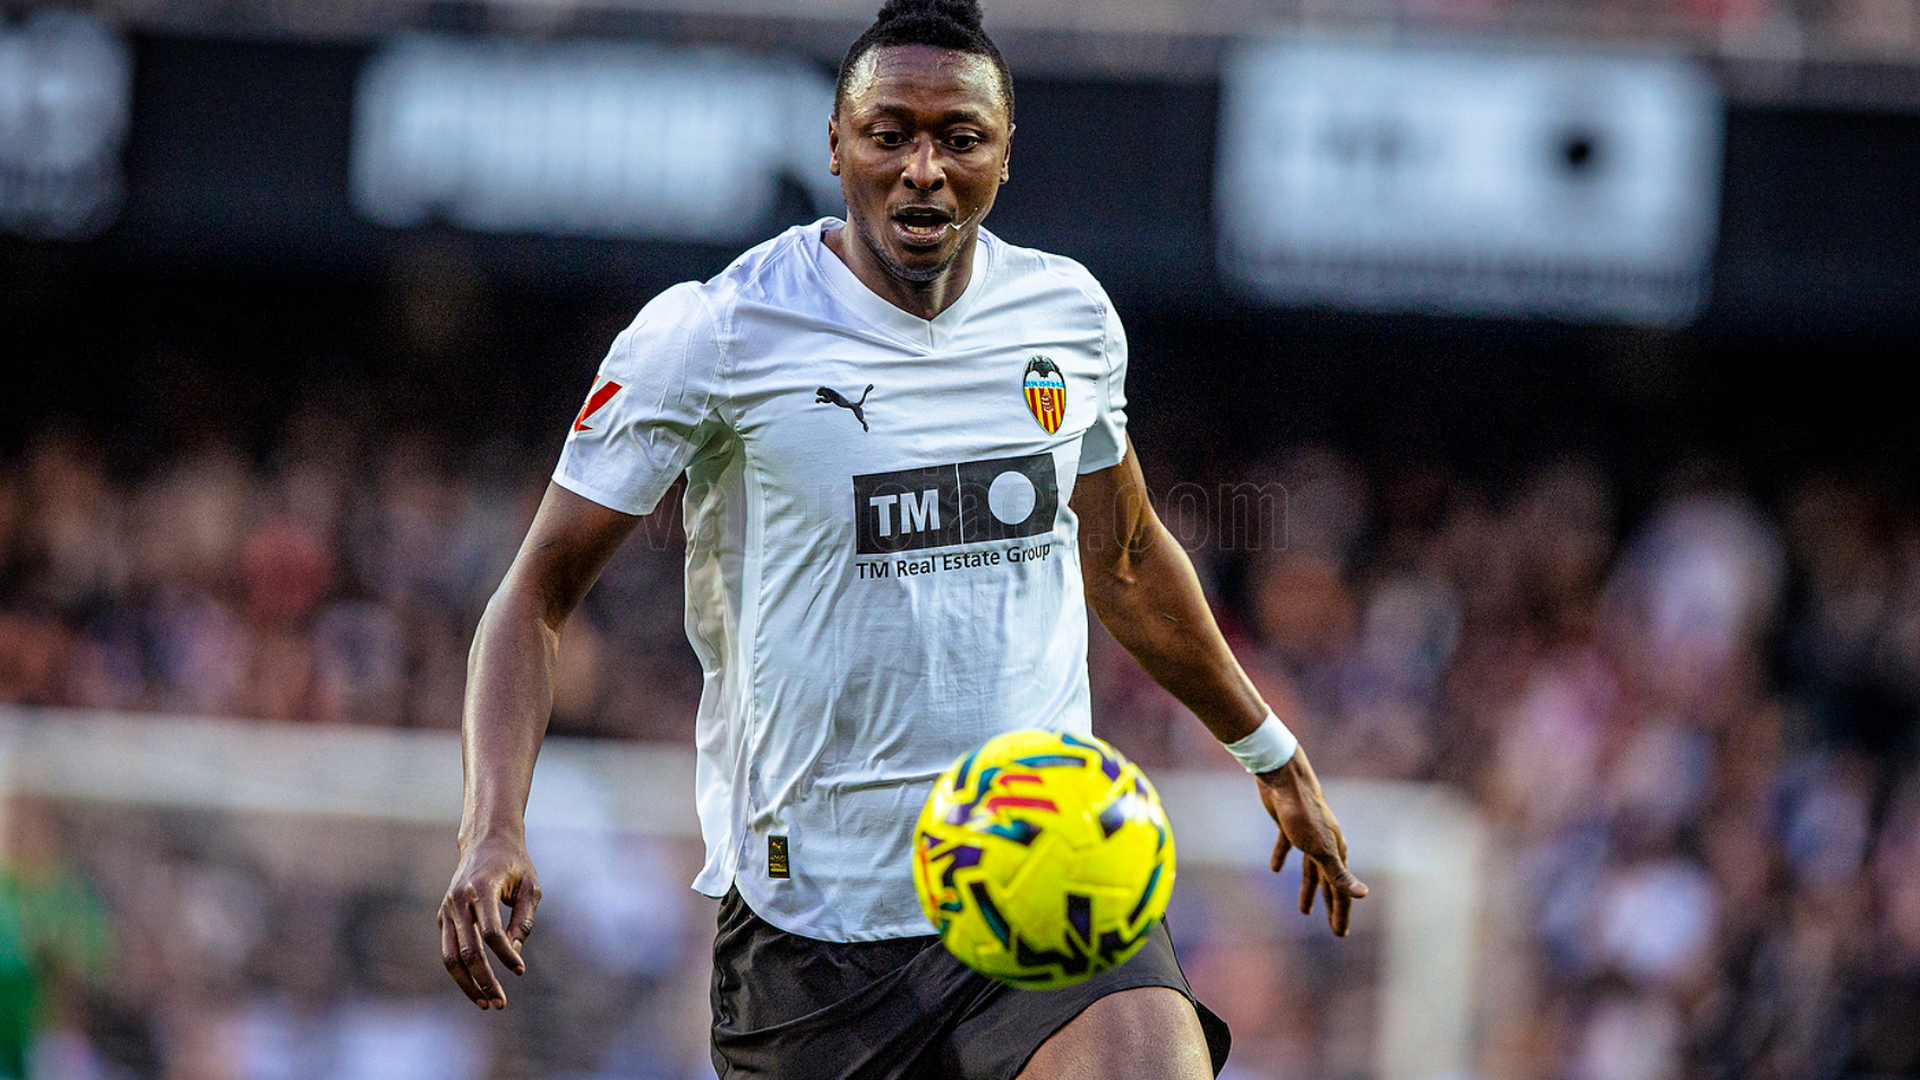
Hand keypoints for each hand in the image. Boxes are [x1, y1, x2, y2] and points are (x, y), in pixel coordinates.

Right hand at [439, 833, 541, 1008]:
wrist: (486, 841)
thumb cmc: (515, 864)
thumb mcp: (530, 887)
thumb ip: (523, 921)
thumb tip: (513, 955)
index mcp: (481, 889)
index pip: (491, 931)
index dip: (505, 955)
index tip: (520, 971)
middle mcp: (458, 901)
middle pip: (468, 951)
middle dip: (485, 980)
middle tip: (501, 1003)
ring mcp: (447, 910)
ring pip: (450, 957)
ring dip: (468, 984)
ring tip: (486, 1004)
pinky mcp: (443, 918)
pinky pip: (448, 951)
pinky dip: (461, 972)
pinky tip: (477, 987)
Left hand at [1257, 747, 1366, 935]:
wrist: (1284, 780)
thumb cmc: (1303, 815)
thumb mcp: (1321, 849)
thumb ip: (1340, 874)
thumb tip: (1364, 895)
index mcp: (1335, 852)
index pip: (1341, 889)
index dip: (1341, 913)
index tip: (1340, 934)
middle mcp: (1325, 845)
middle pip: (1329, 882)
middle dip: (1332, 905)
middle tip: (1334, 929)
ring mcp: (1307, 836)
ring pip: (1310, 869)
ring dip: (1308, 888)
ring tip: (1304, 910)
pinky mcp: (1288, 825)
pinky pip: (1286, 847)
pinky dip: (1282, 858)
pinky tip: (1275, 868)